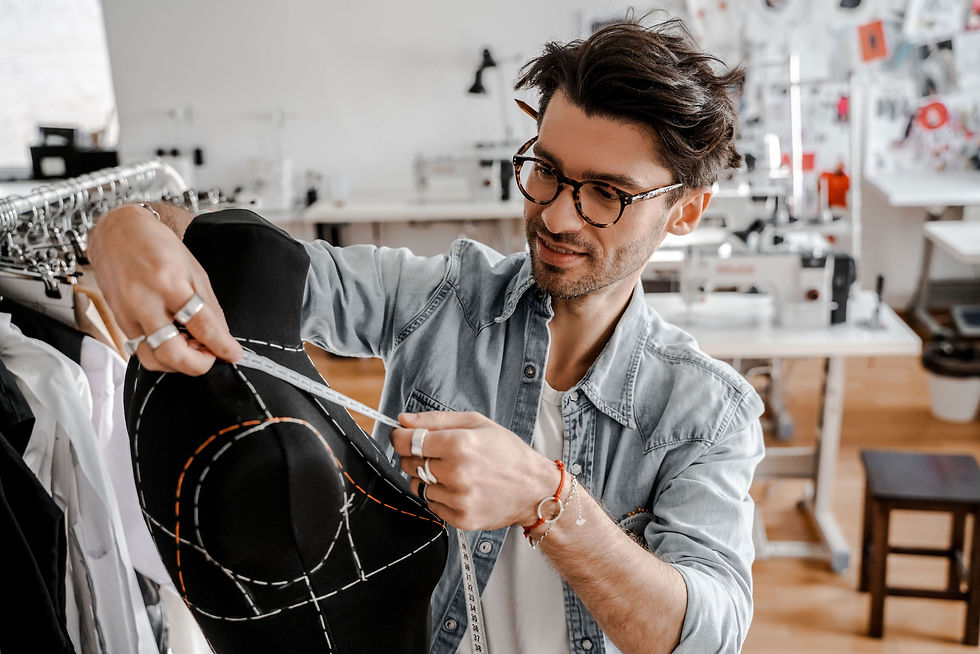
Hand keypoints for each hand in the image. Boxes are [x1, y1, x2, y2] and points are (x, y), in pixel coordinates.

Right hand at [88, 205, 241, 373]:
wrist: (117, 233)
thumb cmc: (158, 247)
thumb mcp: (194, 270)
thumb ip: (209, 307)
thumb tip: (224, 337)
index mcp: (169, 282)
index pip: (201, 325)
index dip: (221, 346)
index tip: (233, 354)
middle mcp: (145, 301)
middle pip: (172, 352)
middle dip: (198, 364)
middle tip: (211, 356)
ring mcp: (127, 314)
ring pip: (152, 359)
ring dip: (178, 364)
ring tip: (193, 349)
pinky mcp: (118, 322)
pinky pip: (140, 351)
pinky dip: (162, 354)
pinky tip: (175, 343)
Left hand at [390, 411, 559, 530]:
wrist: (534, 489)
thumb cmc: (507, 452)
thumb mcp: (476, 423)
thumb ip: (435, 420)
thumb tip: (402, 420)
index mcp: (459, 444)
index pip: (406, 442)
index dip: (400, 437)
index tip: (402, 437)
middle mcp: (456, 473)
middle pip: (409, 464)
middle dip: (416, 457)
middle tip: (438, 454)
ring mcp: (458, 499)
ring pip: (418, 486)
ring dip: (429, 478)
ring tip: (454, 473)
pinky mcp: (460, 518)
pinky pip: (431, 505)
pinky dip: (440, 496)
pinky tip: (460, 488)